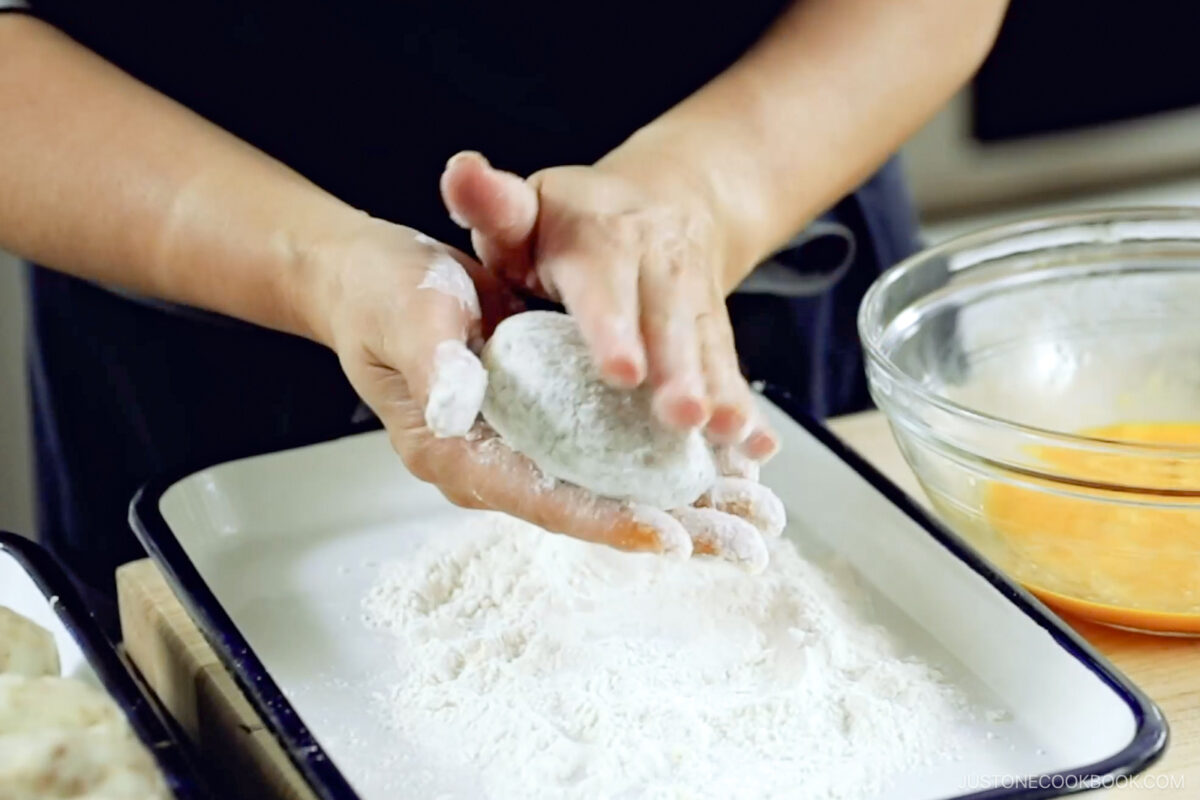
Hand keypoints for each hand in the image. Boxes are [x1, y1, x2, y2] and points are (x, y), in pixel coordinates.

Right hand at [303, 218, 784, 568]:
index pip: (541, 499)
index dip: (606, 520)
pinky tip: (725, 473)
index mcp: (457, 451)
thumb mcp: (406, 311)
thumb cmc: (386, 294)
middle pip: (591, 510)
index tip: (670, 534)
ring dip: (687, 506)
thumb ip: (431, 359)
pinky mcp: (547, 425)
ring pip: (613, 490)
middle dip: (671, 527)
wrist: (378, 280)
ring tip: (757, 517)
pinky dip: (668, 467)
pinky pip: (613, 458)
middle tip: (747, 545)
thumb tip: (456, 403)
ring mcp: (525, 448)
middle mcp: (497, 463)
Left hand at [439, 151, 779, 460]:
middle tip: (683, 416)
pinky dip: (746, 405)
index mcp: (601, 238)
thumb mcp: (526, 206)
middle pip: (670, 320)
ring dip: (720, 392)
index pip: (606, 282)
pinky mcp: (715, 327)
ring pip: (707, 346)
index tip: (621, 370)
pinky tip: (758, 446)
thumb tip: (460, 171)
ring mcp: (693, 297)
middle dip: (679, 371)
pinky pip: (730, 364)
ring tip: (729, 436)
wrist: (664, 199)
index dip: (615, 326)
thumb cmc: (569, 222)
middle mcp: (658, 264)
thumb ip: (492, 203)